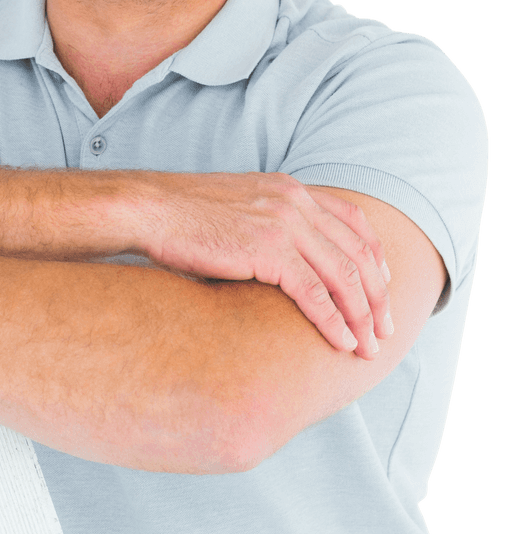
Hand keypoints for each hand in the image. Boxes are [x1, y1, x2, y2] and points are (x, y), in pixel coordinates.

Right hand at [129, 172, 391, 359]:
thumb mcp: (236, 206)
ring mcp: (283, 224)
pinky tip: (342, 342)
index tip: (383, 286)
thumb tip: (279, 256)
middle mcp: (294, 201)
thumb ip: (265, 220)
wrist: (149, 209)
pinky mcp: (268, 250)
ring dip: (363, 316)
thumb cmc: (181, 215)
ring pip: (343, 276)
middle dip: (378, 296)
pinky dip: (334, 321)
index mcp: (289, 188)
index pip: (353, 220)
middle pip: (357, 251)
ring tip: (369, 346)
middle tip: (385, 329)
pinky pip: (315, 293)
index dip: (375, 255)